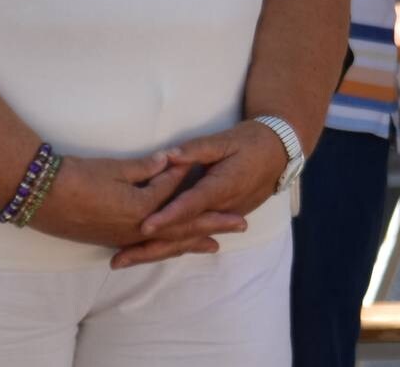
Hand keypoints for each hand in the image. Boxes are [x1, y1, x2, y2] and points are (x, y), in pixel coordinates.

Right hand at [32, 152, 215, 251]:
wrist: (41, 196)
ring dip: (191, 243)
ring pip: (165, 243)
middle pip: (181, 227)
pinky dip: (164, 249)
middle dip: (212, 224)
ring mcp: (124, 237)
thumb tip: (170, 160)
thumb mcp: (115, 167)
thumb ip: (145, 167)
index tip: (221, 179)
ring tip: (214, 245)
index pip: (176, 194)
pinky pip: (147, 248)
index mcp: (142, 208)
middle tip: (240, 226)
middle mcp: (137, 228)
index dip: (194, 183)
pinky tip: (171, 250)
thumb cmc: (77, 177)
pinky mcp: (111, 239)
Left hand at [116, 121, 288, 268]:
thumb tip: (168, 157)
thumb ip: (196, 149)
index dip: (167, 216)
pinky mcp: (224, 219)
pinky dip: (173, 247)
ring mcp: (224, 217)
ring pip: (187, 240)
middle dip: (150, 248)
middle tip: (119, 260)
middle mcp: (222, 208)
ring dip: (157, 252)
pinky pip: (195, 237)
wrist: (281, 153)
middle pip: (184, 233)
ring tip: (126, 260)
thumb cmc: (252, 141)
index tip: (144, 226)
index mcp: (222, 186)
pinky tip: (153, 253)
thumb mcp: (225, 140)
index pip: (190, 205)